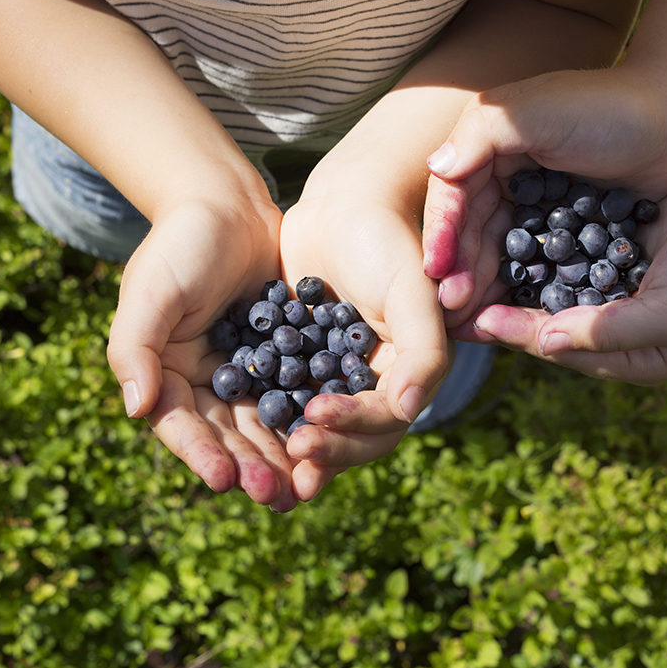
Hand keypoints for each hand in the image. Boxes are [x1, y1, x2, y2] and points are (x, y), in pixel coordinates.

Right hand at [105, 199, 302, 510]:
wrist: (229, 205)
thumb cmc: (180, 243)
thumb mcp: (152, 290)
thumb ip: (135, 347)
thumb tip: (136, 409)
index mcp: (164, 374)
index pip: (181, 426)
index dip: (201, 455)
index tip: (223, 481)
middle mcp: (203, 384)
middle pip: (227, 437)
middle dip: (250, 468)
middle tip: (275, 497)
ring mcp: (245, 374)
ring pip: (265, 427)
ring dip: (282, 458)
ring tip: (304, 488)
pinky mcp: (281, 361)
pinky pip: (297, 397)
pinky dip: (309, 422)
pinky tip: (330, 444)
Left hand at [278, 193, 449, 501]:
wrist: (343, 203)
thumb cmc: (385, 241)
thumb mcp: (412, 292)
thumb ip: (424, 352)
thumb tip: (408, 411)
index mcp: (409, 373)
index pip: (386, 420)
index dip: (353, 428)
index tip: (313, 419)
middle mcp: (376, 382)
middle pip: (354, 437)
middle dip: (325, 450)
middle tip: (291, 453)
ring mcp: (337, 374)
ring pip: (320, 426)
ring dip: (297, 448)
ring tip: (269, 464)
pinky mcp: (302, 361)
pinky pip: (287, 398)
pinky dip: (271, 416)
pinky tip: (242, 426)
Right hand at [423, 68, 666, 321]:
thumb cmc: (605, 108)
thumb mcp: (536, 110)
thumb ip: (481, 133)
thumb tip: (435, 168)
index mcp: (489, 146)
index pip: (453, 195)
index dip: (442, 234)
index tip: (435, 273)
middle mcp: (505, 175)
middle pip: (471, 229)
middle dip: (458, 269)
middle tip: (451, 308)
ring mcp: (535, 202)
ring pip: (499, 249)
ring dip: (483, 283)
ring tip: (471, 319)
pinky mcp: (565, 224)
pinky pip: (534, 259)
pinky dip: (520, 283)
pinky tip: (510, 310)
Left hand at [452, 161, 666, 384]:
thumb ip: (608, 332)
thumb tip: (547, 341)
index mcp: (630, 355)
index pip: (561, 348)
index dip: (518, 335)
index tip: (478, 321)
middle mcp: (615, 324)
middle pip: (546, 319)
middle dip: (504, 307)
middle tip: (454, 295)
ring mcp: (612, 283)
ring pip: (550, 283)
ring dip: (513, 271)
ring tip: (469, 258)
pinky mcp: (612, 245)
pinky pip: (567, 247)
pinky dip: (538, 240)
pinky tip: (504, 220)